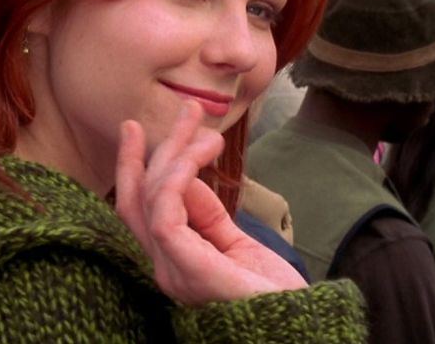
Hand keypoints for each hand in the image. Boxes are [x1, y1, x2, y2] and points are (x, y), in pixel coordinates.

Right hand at [115, 100, 307, 304]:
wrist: (297, 325)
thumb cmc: (270, 295)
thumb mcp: (236, 245)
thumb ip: (208, 217)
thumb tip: (188, 180)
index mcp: (171, 262)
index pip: (139, 209)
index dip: (137, 166)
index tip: (140, 129)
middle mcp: (163, 267)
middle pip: (137, 199)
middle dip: (154, 149)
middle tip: (185, 111)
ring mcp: (171, 269)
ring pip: (152, 198)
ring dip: (176, 153)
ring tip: (206, 131)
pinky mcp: (186, 267)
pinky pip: (165, 214)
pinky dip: (177, 177)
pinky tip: (197, 155)